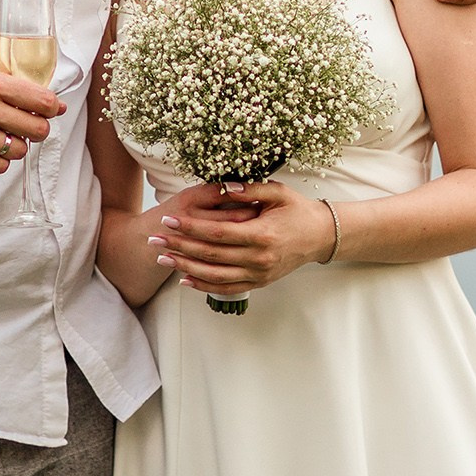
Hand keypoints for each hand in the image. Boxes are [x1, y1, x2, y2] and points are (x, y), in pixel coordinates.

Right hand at [0, 65, 64, 173]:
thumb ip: (18, 88)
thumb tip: (57, 105)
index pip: (43, 102)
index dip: (53, 108)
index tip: (50, 111)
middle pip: (37, 129)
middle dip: (38, 129)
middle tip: (28, 126)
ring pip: (19, 151)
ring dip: (17, 146)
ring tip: (4, 136)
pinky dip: (1, 160)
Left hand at [150, 181, 331, 295]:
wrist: (321, 236)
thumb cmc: (299, 210)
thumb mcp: (278, 193)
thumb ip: (250, 189)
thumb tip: (222, 187)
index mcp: (262, 234)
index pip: (216, 232)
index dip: (190, 227)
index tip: (169, 220)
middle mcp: (258, 258)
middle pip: (210, 255)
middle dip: (180, 246)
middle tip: (155, 239)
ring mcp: (259, 274)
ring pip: (214, 275)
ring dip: (185, 267)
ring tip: (163, 258)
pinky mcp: (259, 282)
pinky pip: (226, 288)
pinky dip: (203, 286)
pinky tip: (184, 279)